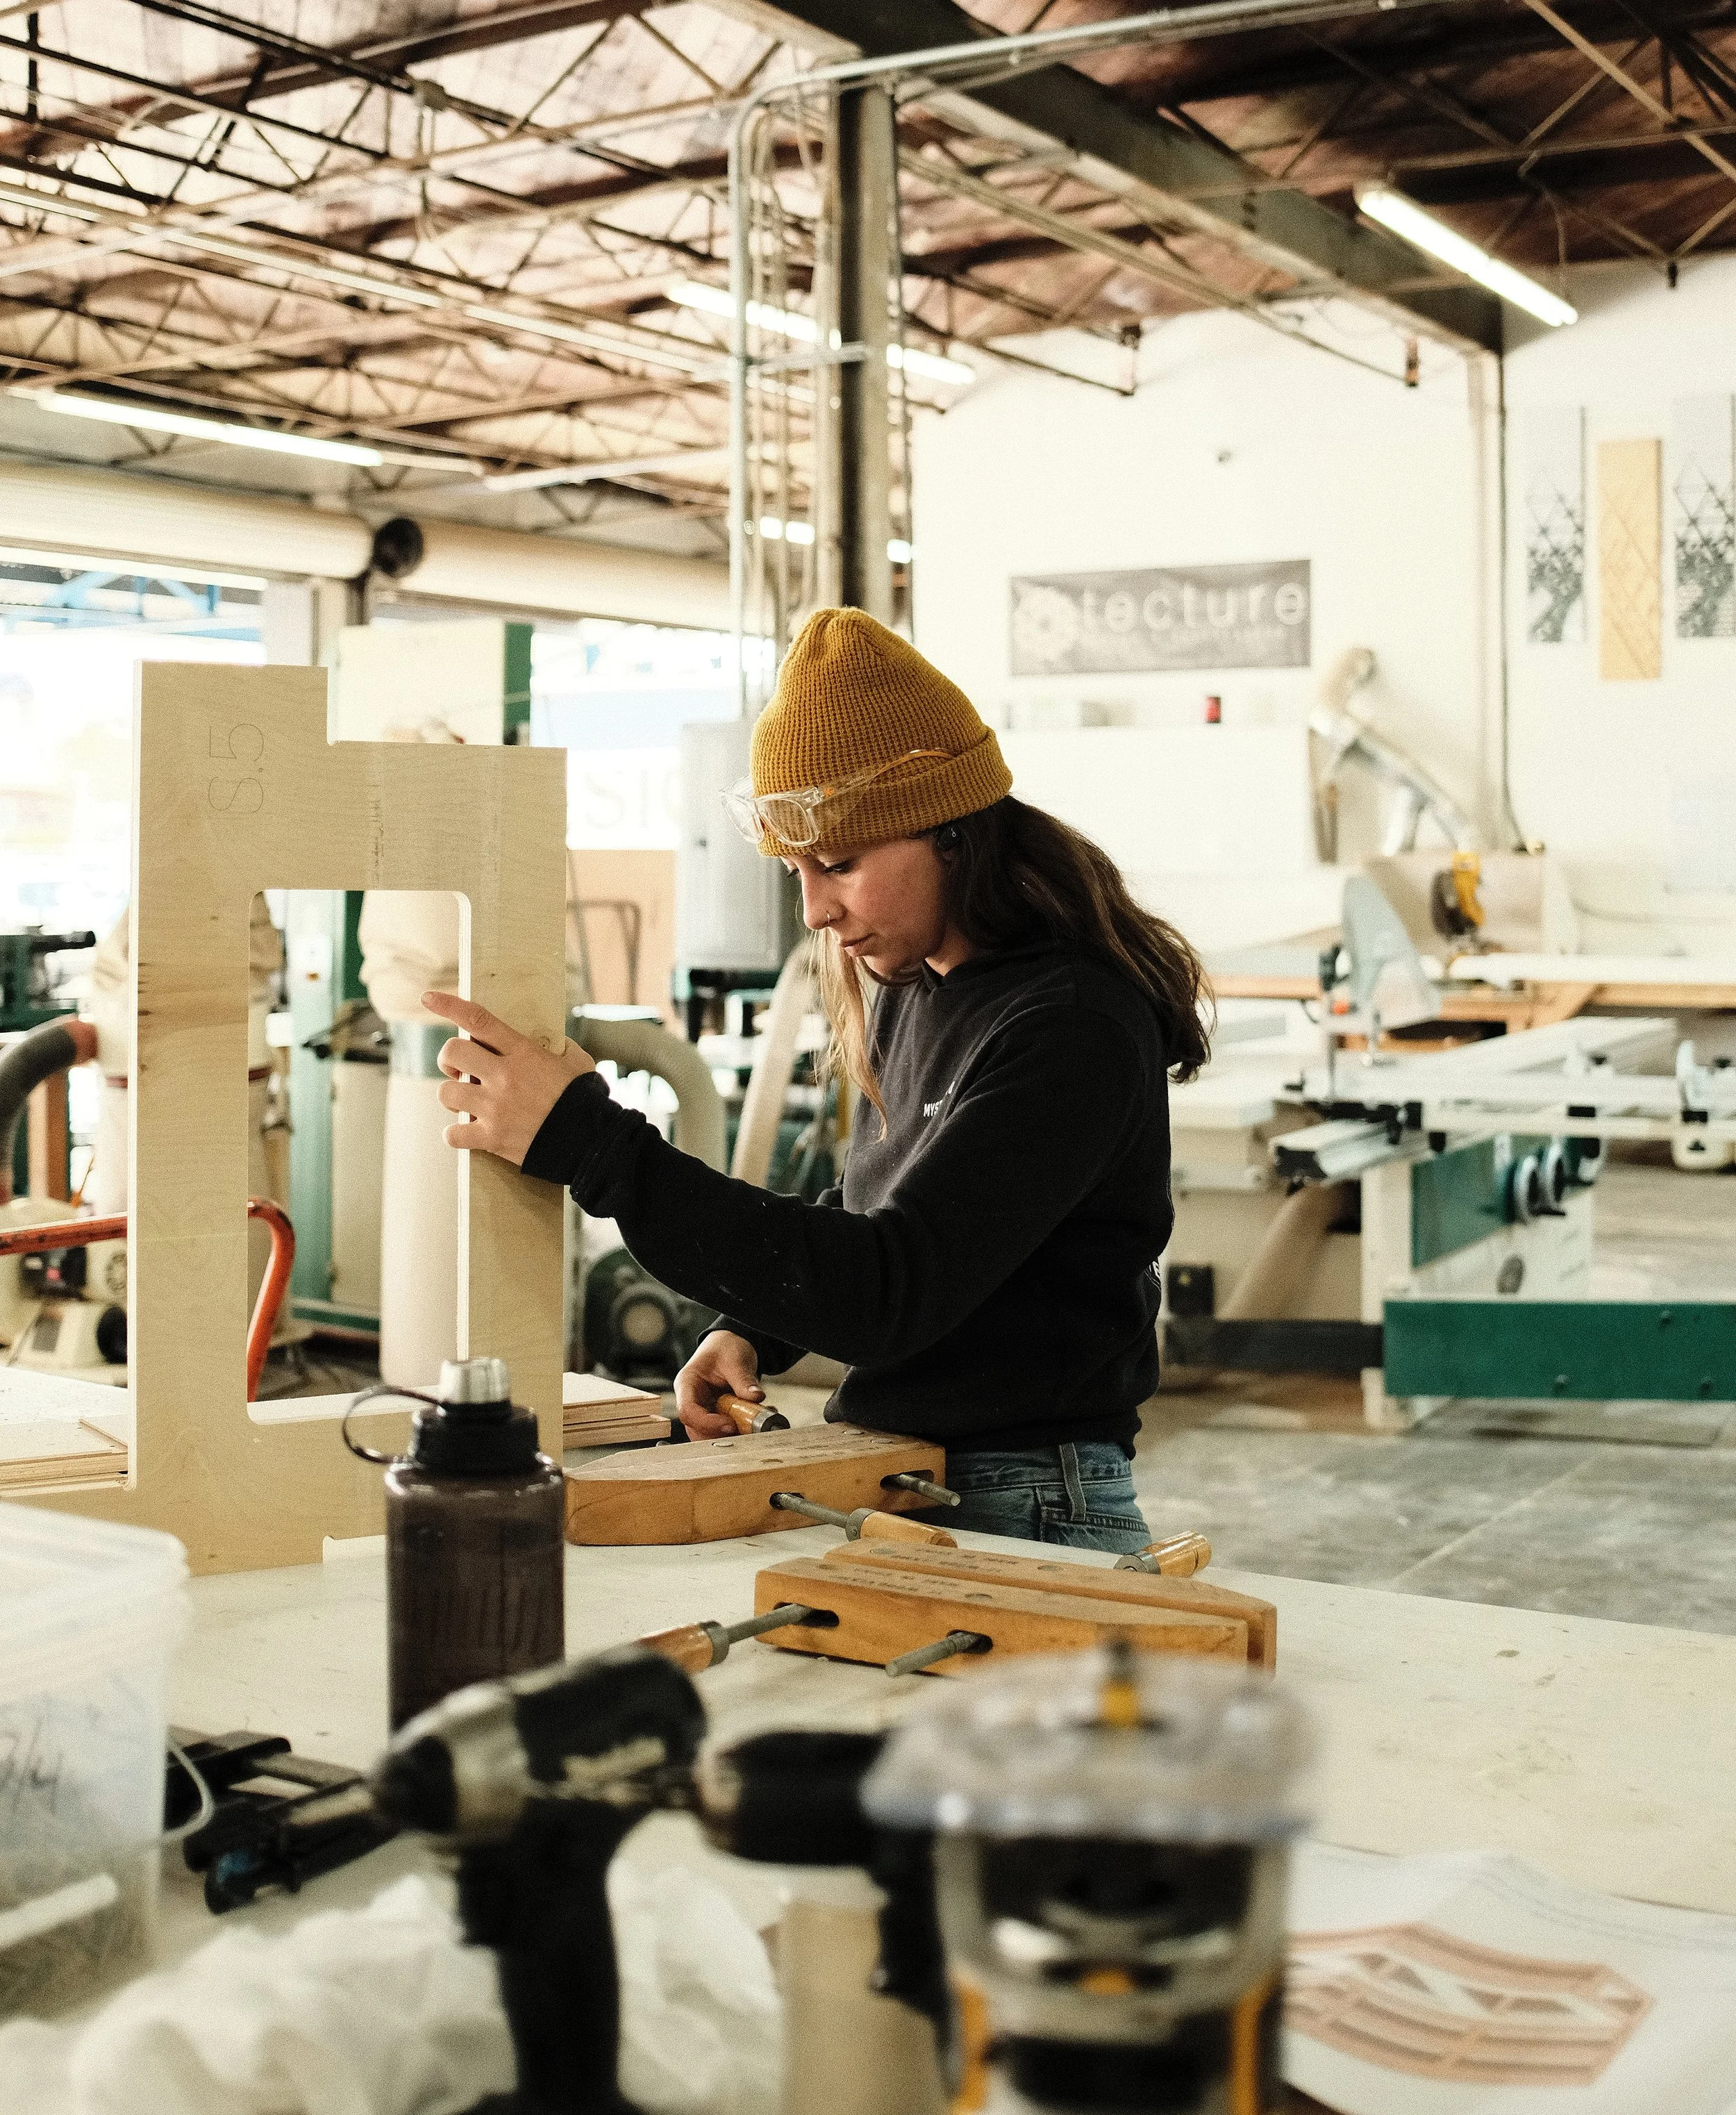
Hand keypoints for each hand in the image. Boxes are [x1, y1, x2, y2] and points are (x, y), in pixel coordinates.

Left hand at [425, 991, 594, 1167]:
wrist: (593, 1144)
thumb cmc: (586, 1100)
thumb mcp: (576, 1061)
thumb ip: (557, 1047)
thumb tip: (549, 1043)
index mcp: (523, 1052)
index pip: (478, 1020)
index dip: (449, 1005)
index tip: (428, 998)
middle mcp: (504, 1076)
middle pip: (452, 1052)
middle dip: (450, 1058)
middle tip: (460, 1070)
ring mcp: (495, 1108)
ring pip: (446, 1092)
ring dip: (453, 1096)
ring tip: (468, 1102)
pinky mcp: (492, 1138)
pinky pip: (452, 1134)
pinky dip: (456, 1134)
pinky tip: (468, 1132)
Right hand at [675, 1331, 763, 1439]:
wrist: (731, 1345)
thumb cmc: (725, 1347)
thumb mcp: (735, 1359)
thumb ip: (743, 1379)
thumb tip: (755, 1397)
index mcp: (687, 1383)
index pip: (687, 1411)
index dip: (707, 1423)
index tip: (730, 1424)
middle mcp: (692, 1399)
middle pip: (696, 1429)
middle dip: (720, 1435)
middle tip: (745, 1430)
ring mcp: (704, 1409)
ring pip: (711, 1434)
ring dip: (733, 1434)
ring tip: (755, 1422)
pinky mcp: (717, 1414)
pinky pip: (726, 1429)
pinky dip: (741, 1428)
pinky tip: (756, 1417)